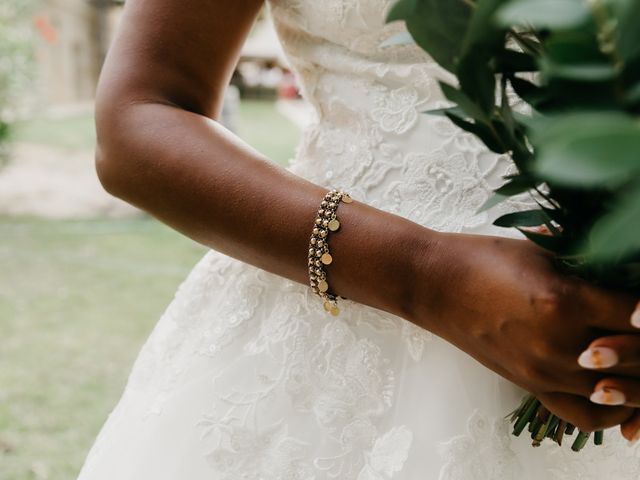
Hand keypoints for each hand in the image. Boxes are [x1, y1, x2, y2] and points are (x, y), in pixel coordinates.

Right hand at [408, 231, 638, 432]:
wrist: (434, 285)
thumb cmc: (484, 259)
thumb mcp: (543, 254)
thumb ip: (592, 271)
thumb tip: (629, 281)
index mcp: (566, 301)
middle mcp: (560, 345)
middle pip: (637, 359)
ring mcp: (544, 372)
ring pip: (619, 392)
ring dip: (636, 376)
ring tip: (638, 357)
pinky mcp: (530, 386)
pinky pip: (586, 415)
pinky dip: (611, 408)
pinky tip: (615, 388)